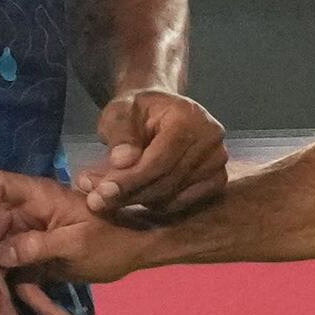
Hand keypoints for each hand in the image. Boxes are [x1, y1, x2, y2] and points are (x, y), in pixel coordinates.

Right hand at [0, 165, 158, 314]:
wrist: (136, 251)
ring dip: (4, 301)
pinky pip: (20, 285)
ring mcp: (24, 240)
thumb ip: (38, 246)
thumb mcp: (78, 242)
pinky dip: (36, 305)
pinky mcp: (31, 264)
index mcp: (35, 197)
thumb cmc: (113, 237)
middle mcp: (22, 215)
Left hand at [85, 88, 227, 226]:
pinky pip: (184, 203)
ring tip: (110, 195)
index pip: (160, 160)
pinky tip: (138, 194)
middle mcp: (211, 139)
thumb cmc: (137, 110)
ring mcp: (218, 161)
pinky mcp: (217, 179)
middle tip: (95, 200)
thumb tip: (122, 161)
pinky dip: (158, 204)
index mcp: (190, 117)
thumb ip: (120, 134)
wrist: (159, 111)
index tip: (100, 193)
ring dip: (138, 200)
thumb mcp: (119, 112)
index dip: (130, 180)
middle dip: (129, 194)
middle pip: (167, 181)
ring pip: (173, 196)